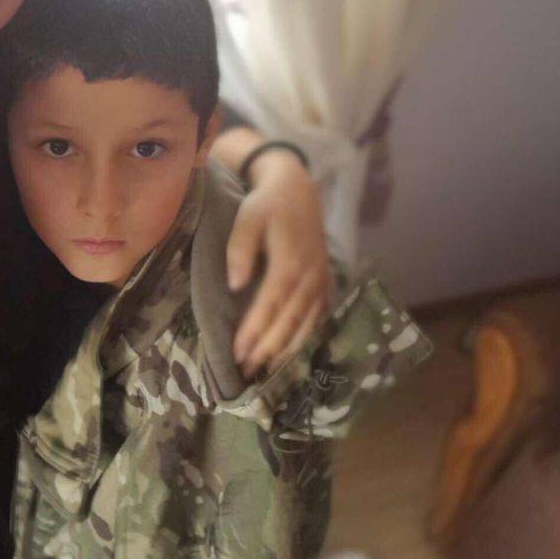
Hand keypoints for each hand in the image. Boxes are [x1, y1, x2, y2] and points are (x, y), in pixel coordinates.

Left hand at [226, 148, 331, 379]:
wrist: (297, 189)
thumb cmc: (267, 203)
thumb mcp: (248, 217)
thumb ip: (240, 250)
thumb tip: (236, 285)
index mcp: (290, 261)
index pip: (270, 305)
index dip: (254, 331)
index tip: (237, 352)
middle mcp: (309, 275)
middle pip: (289, 321)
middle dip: (267, 348)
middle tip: (246, 370)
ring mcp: (320, 280)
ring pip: (305, 323)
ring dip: (286, 349)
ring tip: (265, 369)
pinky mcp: (324, 281)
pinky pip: (317, 316)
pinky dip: (304, 336)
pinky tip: (290, 352)